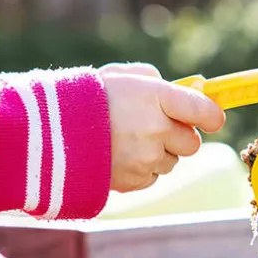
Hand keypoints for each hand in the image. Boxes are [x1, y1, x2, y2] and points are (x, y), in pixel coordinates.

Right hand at [97, 62, 224, 192]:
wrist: (46, 131)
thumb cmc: (86, 98)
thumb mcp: (121, 77)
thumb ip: (157, 82)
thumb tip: (189, 92)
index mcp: (155, 97)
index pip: (204, 111)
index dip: (211, 116)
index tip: (211, 117)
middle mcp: (155, 130)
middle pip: (191, 143)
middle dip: (178, 136)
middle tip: (156, 127)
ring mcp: (145, 158)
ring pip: (171, 162)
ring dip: (158, 154)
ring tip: (126, 141)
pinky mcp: (134, 181)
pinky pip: (152, 178)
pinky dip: (141, 170)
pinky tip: (118, 156)